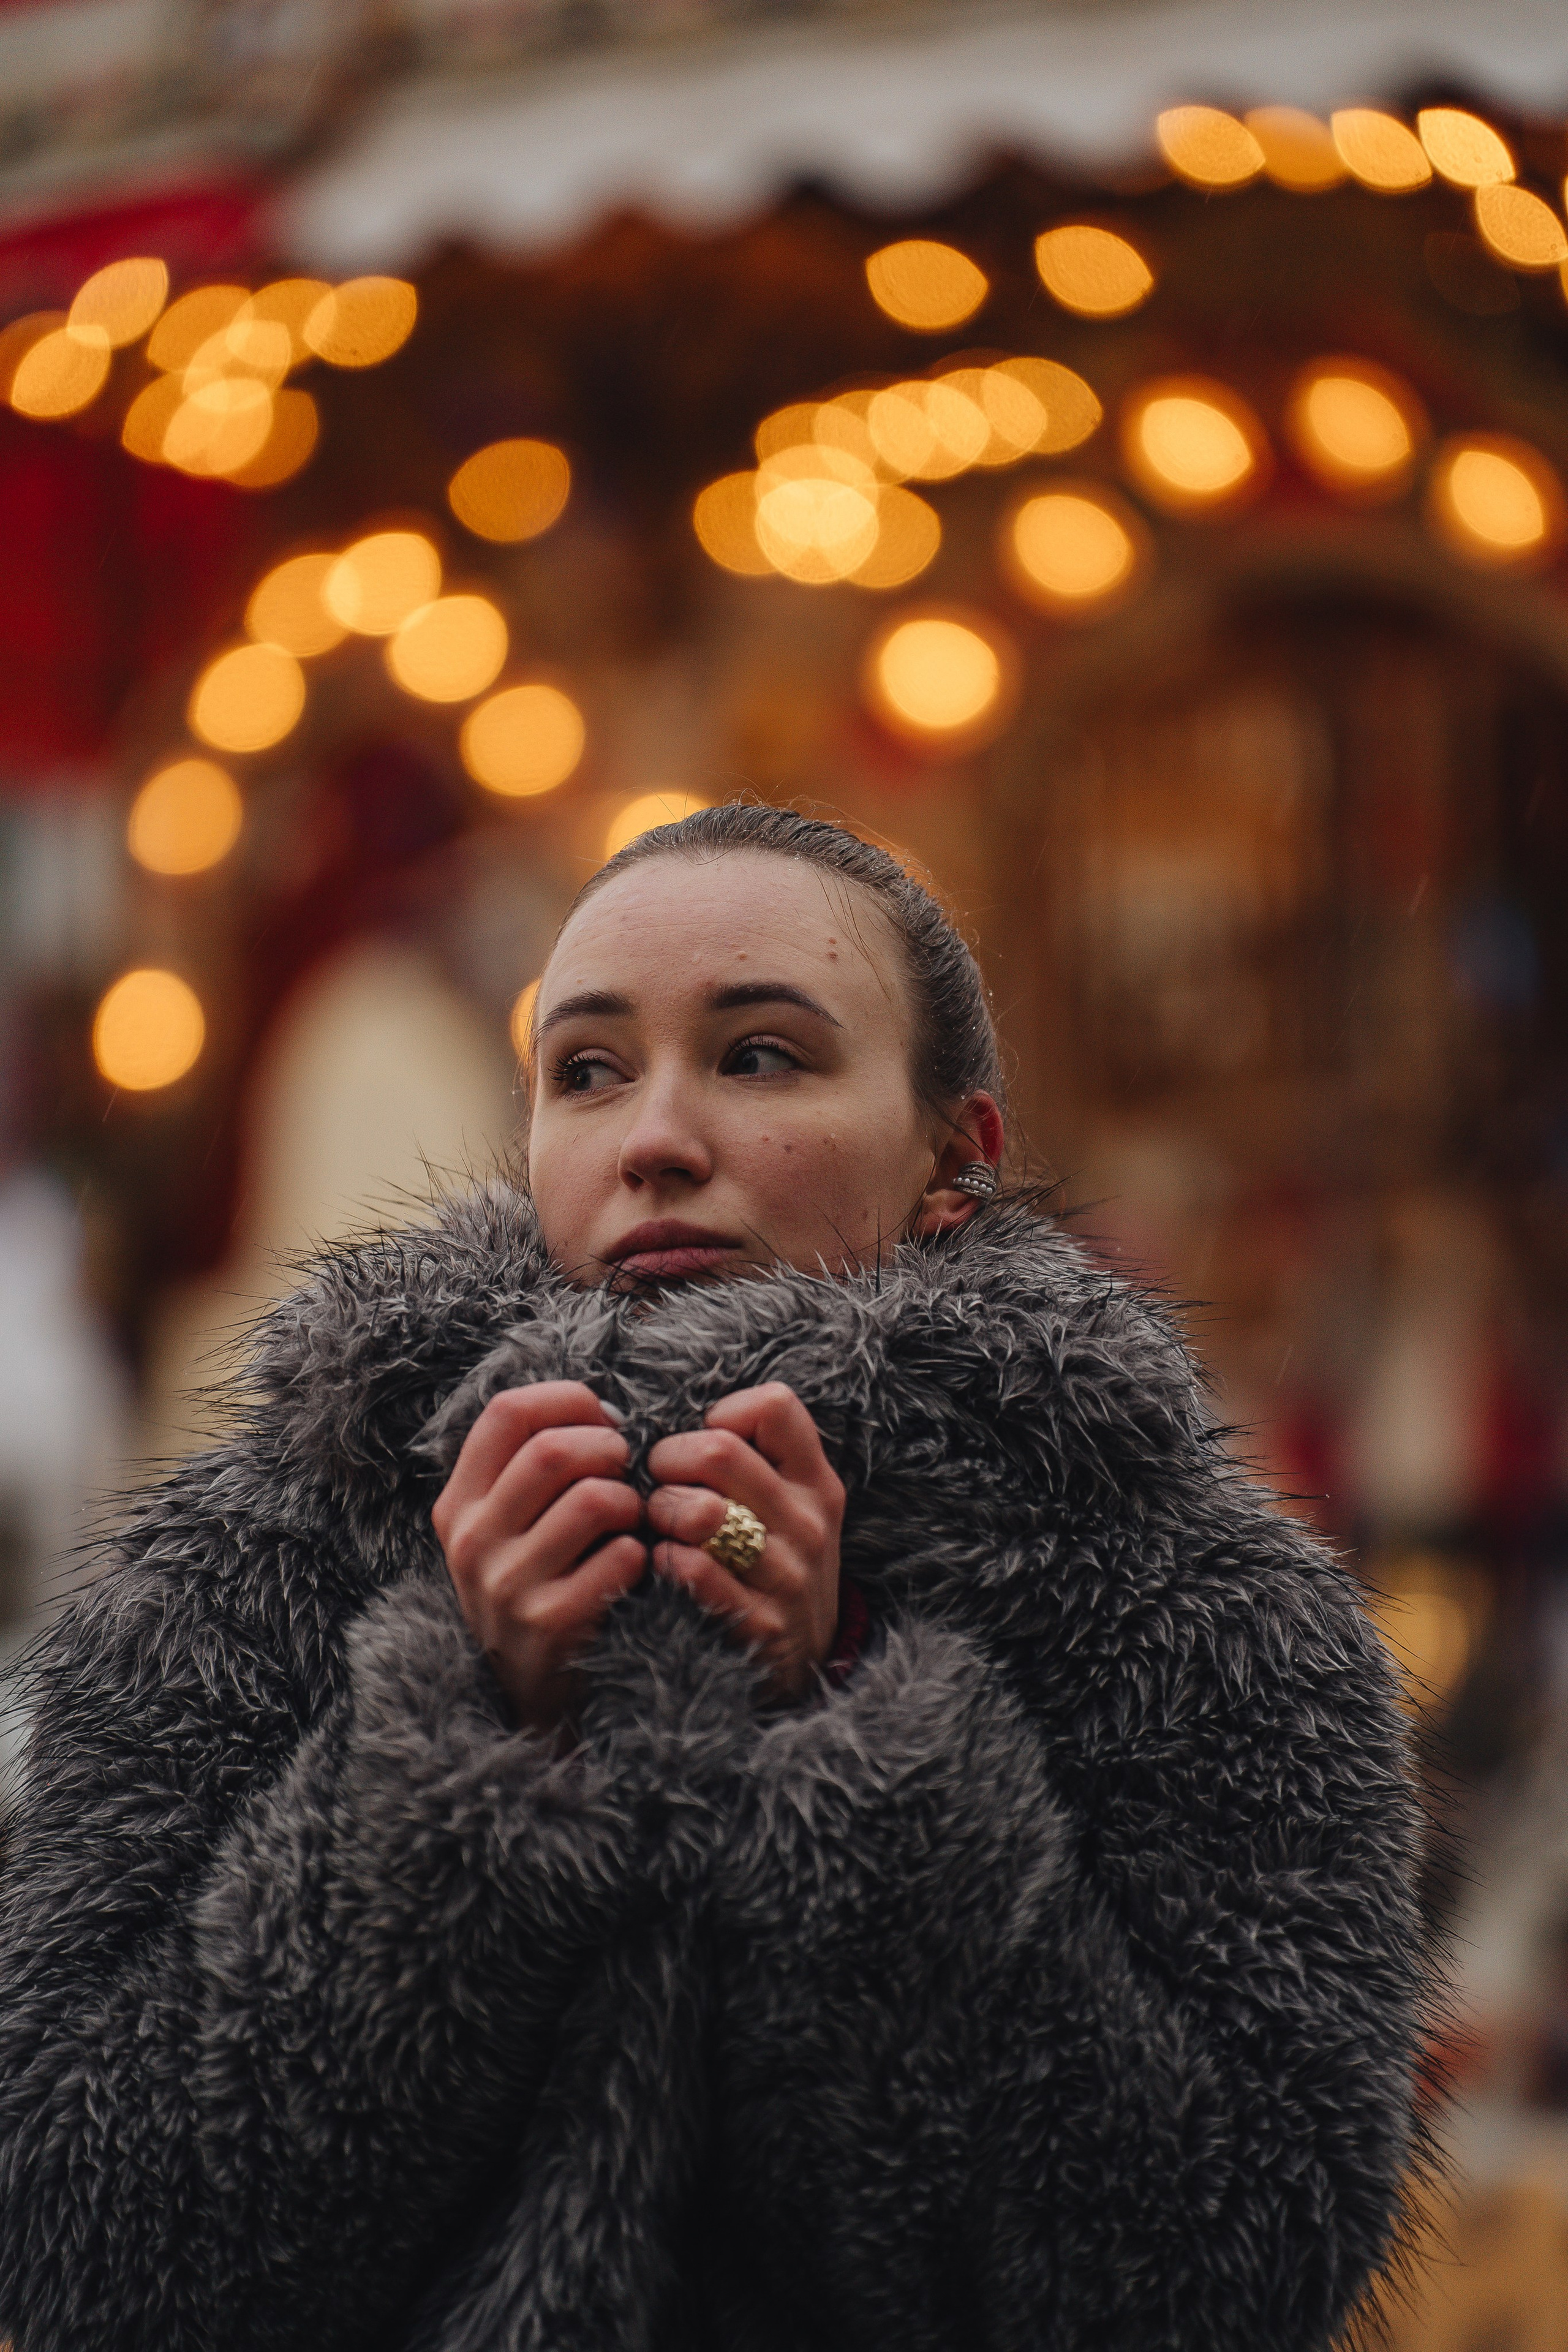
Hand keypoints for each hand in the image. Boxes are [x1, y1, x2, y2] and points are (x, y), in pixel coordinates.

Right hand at [431, 1381, 644, 1734]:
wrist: (533, 1695)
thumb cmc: (538, 1587)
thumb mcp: (508, 1527)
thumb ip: (532, 1468)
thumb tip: (604, 1410)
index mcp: (458, 1504)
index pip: (508, 1412)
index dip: (568, 1401)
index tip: (601, 1422)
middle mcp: (471, 1541)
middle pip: (554, 1450)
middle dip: (609, 1449)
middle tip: (625, 1472)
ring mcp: (506, 1586)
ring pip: (595, 1499)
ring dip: (631, 1502)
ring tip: (630, 1522)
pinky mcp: (549, 1624)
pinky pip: (621, 1555)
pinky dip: (641, 1552)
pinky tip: (631, 1567)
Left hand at [646, 1383, 843, 1704]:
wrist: (802, 1668)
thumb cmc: (772, 1568)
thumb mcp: (787, 1508)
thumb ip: (749, 1461)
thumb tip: (677, 1418)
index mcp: (815, 1482)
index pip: (774, 1406)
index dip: (722, 1414)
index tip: (704, 1443)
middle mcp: (809, 1523)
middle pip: (719, 1451)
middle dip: (667, 1460)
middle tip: (659, 1484)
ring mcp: (788, 1576)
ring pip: (702, 1512)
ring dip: (661, 1512)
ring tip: (660, 1526)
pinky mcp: (761, 1625)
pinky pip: (696, 1572)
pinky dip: (667, 1561)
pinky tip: (666, 1564)